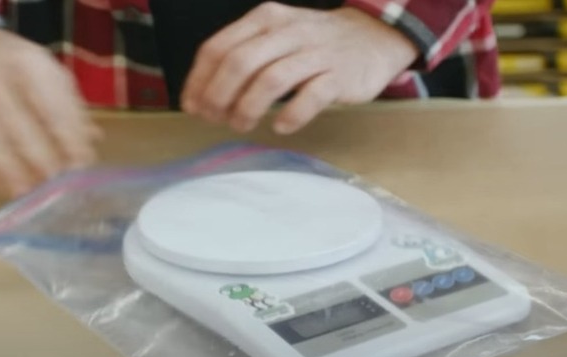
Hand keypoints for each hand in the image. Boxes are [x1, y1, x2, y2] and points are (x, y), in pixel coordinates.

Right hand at [0, 28, 100, 197]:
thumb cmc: (20, 71)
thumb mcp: (51, 76)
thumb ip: (71, 109)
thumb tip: (90, 142)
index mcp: (26, 66)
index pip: (52, 109)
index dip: (70, 142)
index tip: (83, 166)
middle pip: (21, 132)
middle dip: (45, 164)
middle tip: (62, 187)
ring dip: (16, 176)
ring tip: (34, 194)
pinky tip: (6, 188)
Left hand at [181, 3, 418, 134]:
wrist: (374, 37)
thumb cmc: (314, 44)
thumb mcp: (275, 37)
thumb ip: (242, 58)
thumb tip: (202, 96)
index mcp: (265, 20)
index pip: (218, 48)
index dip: (199, 81)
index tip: (193, 107)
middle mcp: (288, 32)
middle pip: (239, 63)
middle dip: (218, 96)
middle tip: (215, 120)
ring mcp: (316, 53)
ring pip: (271, 79)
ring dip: (248, 108)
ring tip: (241, 125)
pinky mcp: (340, 76)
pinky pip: (311, 96)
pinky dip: (291, 115)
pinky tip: (281, 127)